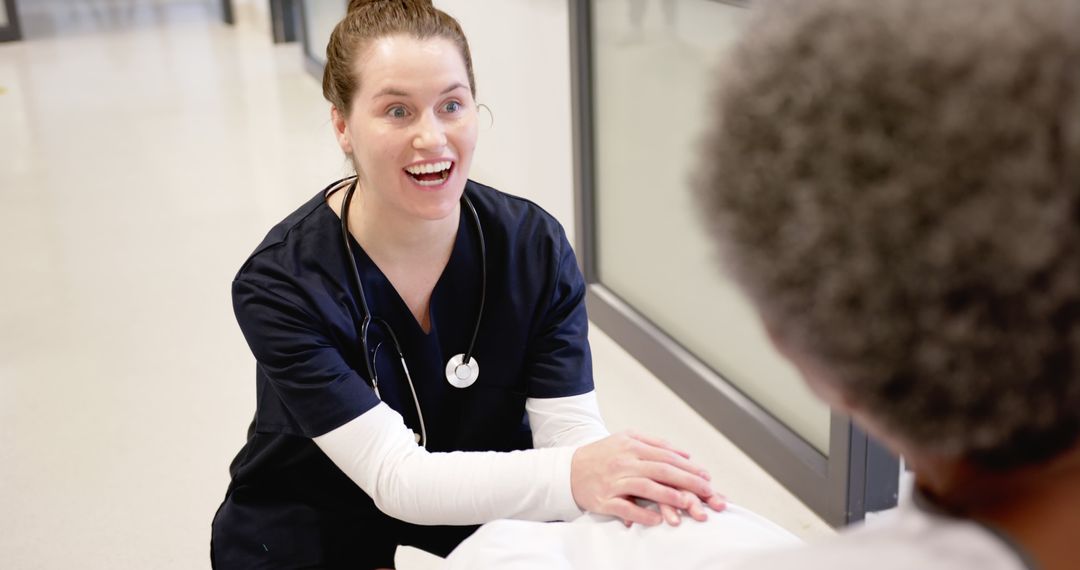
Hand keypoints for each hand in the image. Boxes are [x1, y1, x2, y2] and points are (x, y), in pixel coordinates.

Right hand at [570, 431, 725, 525]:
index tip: (706, 476)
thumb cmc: (601, 456)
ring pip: (646, 488)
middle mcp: (624, 462)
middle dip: (687, 480)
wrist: (568, 470)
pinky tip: (657, 519)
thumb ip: (655, 444)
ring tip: (688, 504)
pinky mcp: (604, 499)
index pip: (666, 456)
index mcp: (632, 446)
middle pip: (661, 470)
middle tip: (707, 490)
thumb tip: (684, 453)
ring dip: (669, 496)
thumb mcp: (626, 440)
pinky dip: (642, 514)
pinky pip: (625, 508)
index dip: (688, 467)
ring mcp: (614, 481)